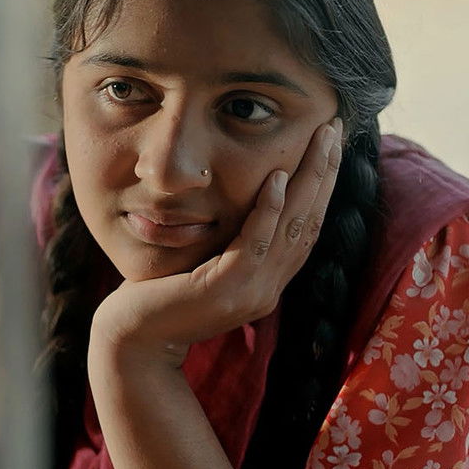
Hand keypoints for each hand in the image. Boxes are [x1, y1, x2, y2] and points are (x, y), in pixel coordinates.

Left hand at [89, 117, 342, 373]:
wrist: (133, 340)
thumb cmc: (161, 295)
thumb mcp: (206, 262)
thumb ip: (231, 238)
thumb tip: (246, 195)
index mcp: (267, 282)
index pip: (306, 227)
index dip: (323, 184)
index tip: (331, 143)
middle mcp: (267, 289)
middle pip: (308, 222)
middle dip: (324, 172)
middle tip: (335, 127)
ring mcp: (250, 294)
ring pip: (290, 229)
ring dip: (307, 181)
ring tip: (318, 141)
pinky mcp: (224, 292)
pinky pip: (254, 245)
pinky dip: (267, 210)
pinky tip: (276, 178)